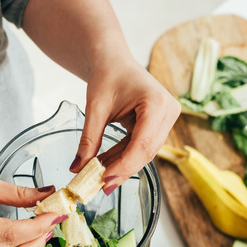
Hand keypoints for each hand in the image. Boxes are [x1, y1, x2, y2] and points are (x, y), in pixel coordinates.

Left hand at [72, 57, 179, 192]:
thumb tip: (78, 169)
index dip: (125, 165)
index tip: (105, 180)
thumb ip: (88, 140)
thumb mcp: (95, 108)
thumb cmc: (106, 75)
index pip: (143, 143)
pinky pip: (142, 146)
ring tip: (99, 177)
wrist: (113, 60)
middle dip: (123, 170)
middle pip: (147, 151)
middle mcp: (168, 111)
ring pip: (145, 152)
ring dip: (122, 165)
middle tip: (101, 187)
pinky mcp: (160, 124)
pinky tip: (106, 166)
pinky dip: (124, 157)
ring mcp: (167, 118)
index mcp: (156, 102)